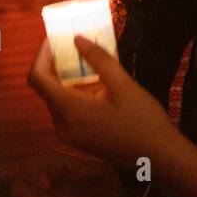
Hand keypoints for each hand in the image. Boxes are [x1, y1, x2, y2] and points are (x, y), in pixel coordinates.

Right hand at [10, 153, 124, 196]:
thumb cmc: (110, 188)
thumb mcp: (104, 174)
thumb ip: (87, 169)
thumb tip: (71, 168)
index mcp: (54, 170)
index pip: (30, 166)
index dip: (32, 174)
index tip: (47, 184)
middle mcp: (43, 188)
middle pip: (16, 186)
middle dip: (20, 193)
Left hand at [28, 36, 175, 170]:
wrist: (157, 157)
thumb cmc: (143, 121)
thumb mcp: (124, 86)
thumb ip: (99, 60)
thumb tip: (77, 39)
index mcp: (70, 110)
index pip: (38, 79)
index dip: (42, 55)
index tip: (55, 39)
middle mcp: (62, 125)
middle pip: (46, 88)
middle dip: (57, 64)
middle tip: (75, 45)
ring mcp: (69, 135)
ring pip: (57, 99)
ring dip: (67, 78)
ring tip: (90, 62)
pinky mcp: (78, 139)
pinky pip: (67, 110)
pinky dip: (75, 93)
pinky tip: (97, 85)